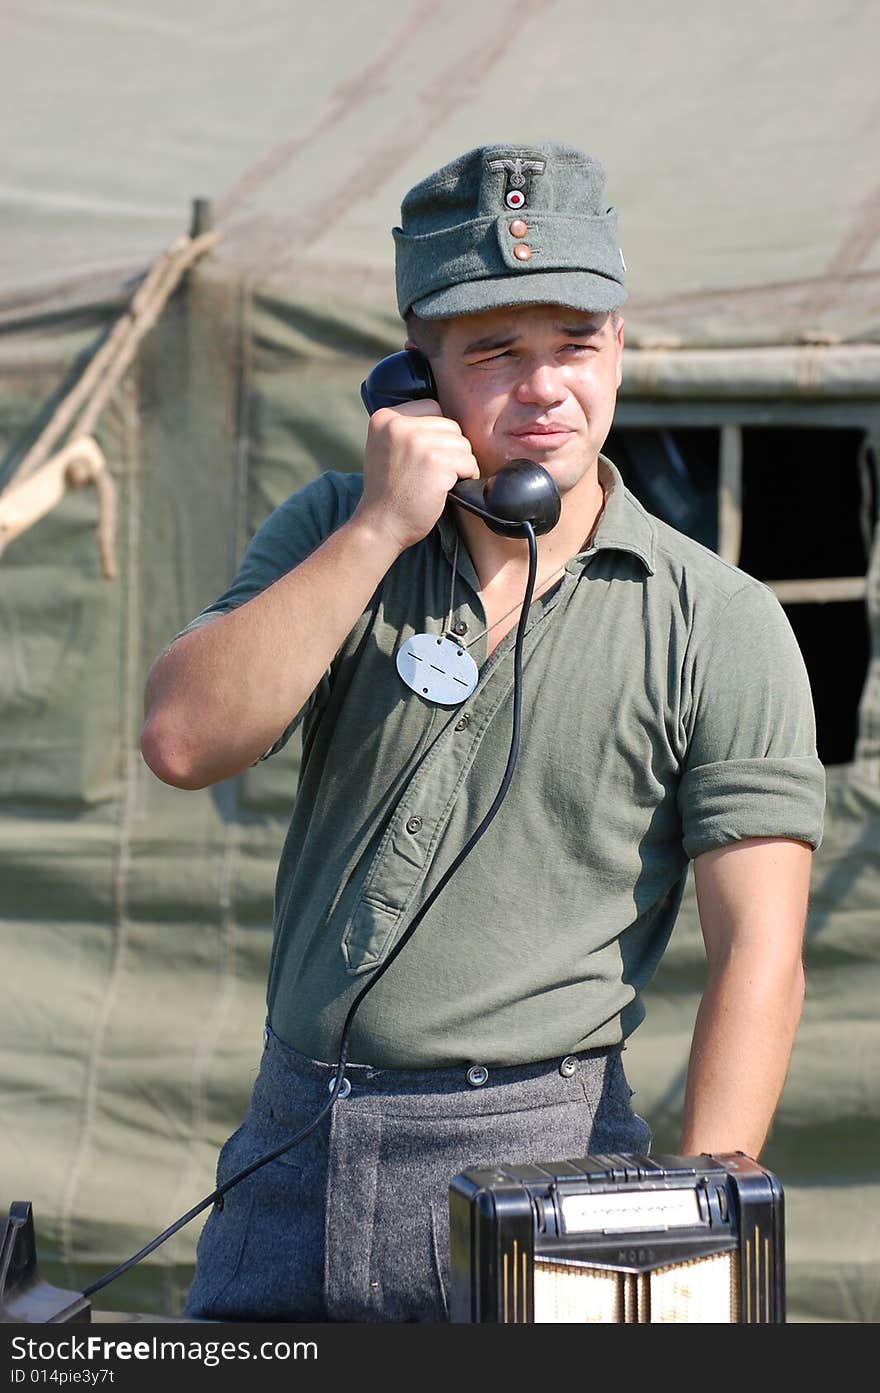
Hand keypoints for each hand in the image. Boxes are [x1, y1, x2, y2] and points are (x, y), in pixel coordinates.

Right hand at [357, 399, 480, 551]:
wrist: (379, 525)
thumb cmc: (387, 492)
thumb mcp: (383, 448)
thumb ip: (405, 429)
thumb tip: (444, 419)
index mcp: (385, 417)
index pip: (433, 407)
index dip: (437, 433)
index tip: (426, 456)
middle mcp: (400, 425)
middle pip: (451, 425)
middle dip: (450, 450)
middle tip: (434, 473)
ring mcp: (418, 443)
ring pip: (462, 444)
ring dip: (459, 465)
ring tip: (439, 481)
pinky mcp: (436, 463)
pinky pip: (468, 463)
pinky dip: (466, 477)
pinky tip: (446, 489)